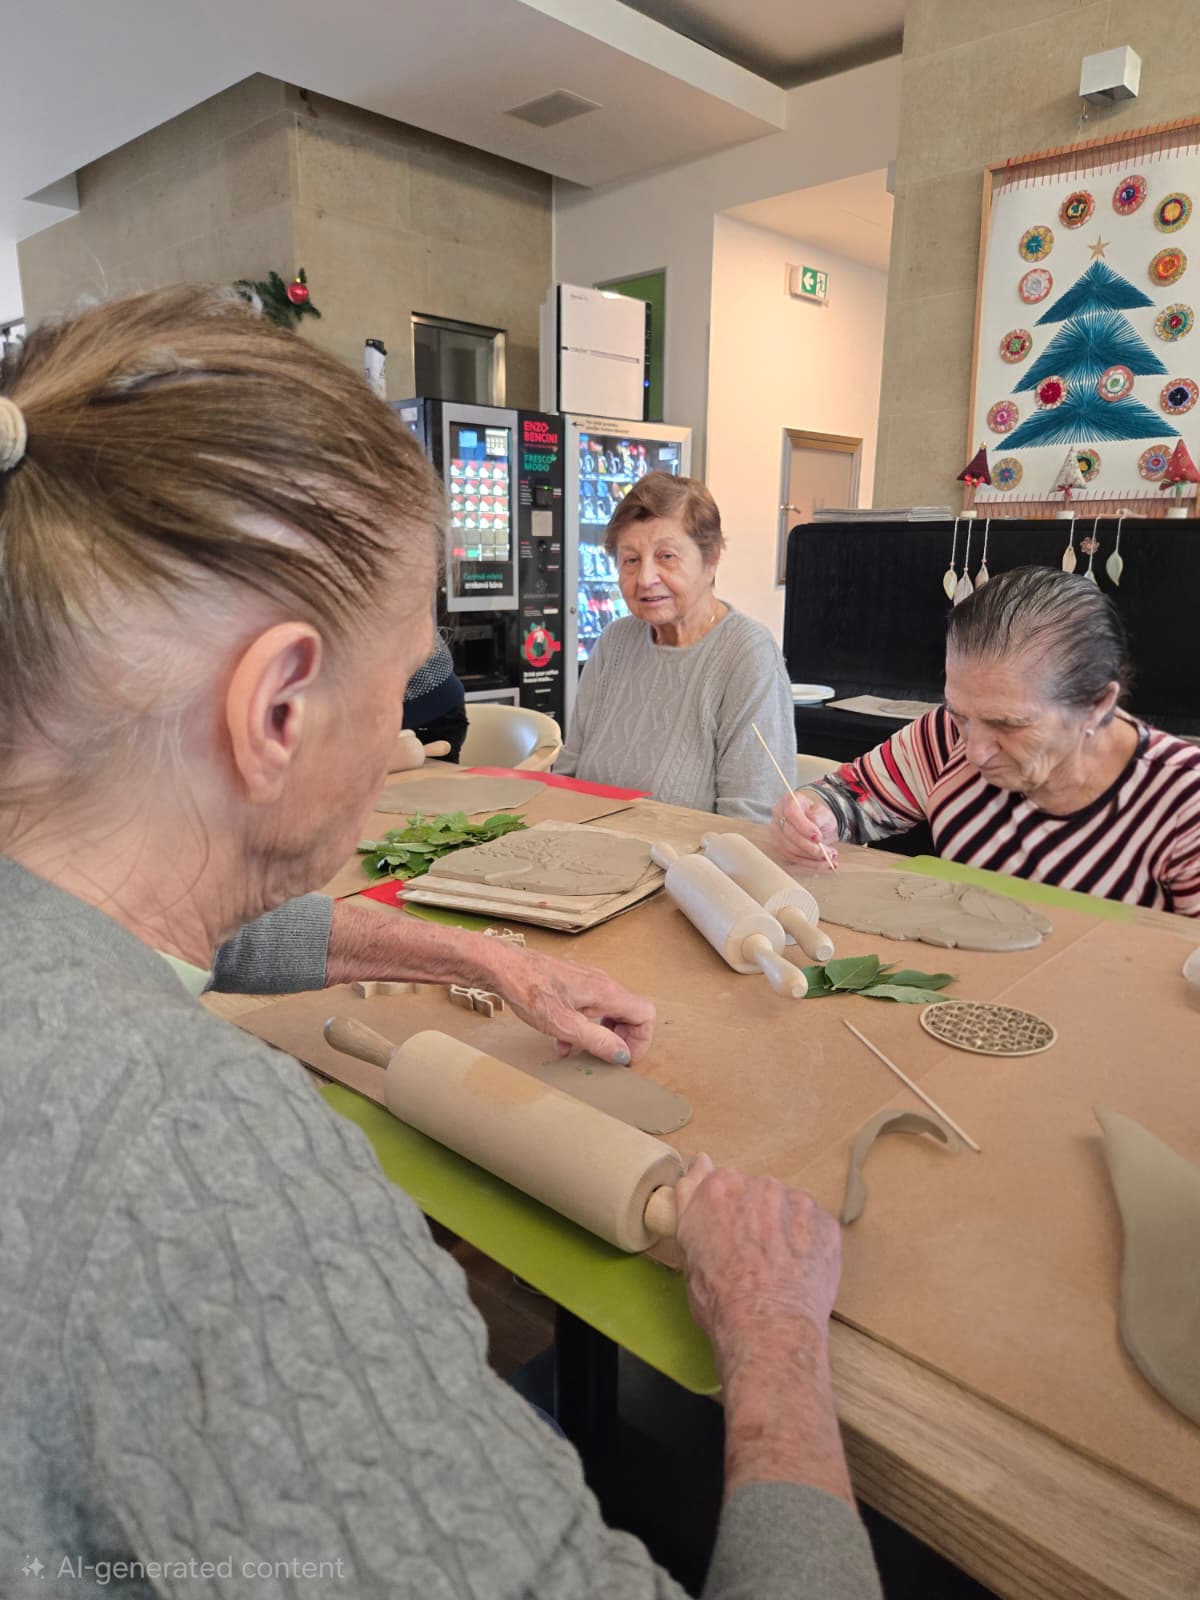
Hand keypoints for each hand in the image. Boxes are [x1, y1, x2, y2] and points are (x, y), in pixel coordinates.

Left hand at [488, 944, 654, 1065]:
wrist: (502, 967)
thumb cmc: (530, 990)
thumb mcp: (565, 1025)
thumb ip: (597, 1041)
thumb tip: (621, 1054)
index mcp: (606, 992)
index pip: (644, 1014)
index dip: (641, 1040)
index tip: (624, 1058)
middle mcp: (601, 983)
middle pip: (630, 1013)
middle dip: (623, 1039)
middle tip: (608, 1058)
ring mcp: (587, 982)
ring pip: (609, 1011)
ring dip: (603, 1034)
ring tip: (587, 1052)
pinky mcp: (572, 984)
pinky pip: (590, 1008)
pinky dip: (584, 1026)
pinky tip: (564, 1043)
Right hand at [673, 1155, 841, 1352]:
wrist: (767, 1328)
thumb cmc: (721, 1297)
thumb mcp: (687, 1246)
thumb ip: (691, 1196)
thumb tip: (700, 1162)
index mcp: (721, 1188)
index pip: (724, 1186)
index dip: (727, 1214)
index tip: (729, 1236)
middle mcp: (760, 1186)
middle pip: (758, 1194)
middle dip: (757, 1219)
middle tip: (752, 1257)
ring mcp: (797, 1202)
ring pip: (788, 1208)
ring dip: (784, 1229)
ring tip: (776, 1267)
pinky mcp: (825, 1223)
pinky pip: (814, 1224)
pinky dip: (808, 1243)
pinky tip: (796, 1269)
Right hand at [771, 790, 838, 868]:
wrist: (817, 825)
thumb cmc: (819, 816)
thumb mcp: (824, 812)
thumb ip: (819, 817)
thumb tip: (814, 827)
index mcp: (789, 802)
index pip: (791, 813)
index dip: (804, 827)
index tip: (818, 837)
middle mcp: (778, 817)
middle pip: (790, 835)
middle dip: (810, 847)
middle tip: (828, 852)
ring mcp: (777, 834)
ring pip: (791, 850)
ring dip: (812, 858)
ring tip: (830, 857)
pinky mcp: (780, 848)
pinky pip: (794, 860)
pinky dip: (810, 864)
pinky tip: (824, 864)